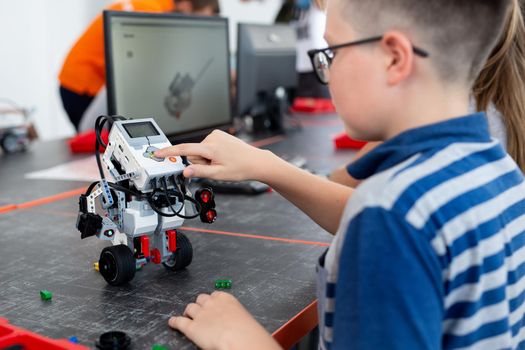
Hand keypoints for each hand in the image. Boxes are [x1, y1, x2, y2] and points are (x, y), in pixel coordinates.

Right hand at [155, 130, 269, 180]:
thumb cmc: (241, 168)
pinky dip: (212, 153)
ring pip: (200, 151)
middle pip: (193, 154)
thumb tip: (184, 171)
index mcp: (211, 147)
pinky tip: (224, 156)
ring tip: (222, 162)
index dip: (169, 152)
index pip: (184, 150)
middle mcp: (212, 137)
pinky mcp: (219, 135)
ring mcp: (216, 135)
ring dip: (207, 159)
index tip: (157, 153)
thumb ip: (200, 172)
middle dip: (201, 163)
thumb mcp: (219, 175)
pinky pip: (207, 146)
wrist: (256, 161)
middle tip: (216, 167)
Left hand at [169, 291, 281, 349]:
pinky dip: (175, 322)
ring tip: (188, 316)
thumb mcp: (241, 316)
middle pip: (200, 298)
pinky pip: (180, 322)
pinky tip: (172, 322)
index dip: (211, 301)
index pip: (214, 294)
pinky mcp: (192, 328)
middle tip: (200, 311)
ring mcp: (200, 315)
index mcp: (225, 298)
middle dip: (200, 304)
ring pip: (190, 308)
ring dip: (189, 312)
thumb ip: (232, 314)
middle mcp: (211, 304)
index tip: (211, 304)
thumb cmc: (246, 330)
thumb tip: (230, 321)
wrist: (240, 338)